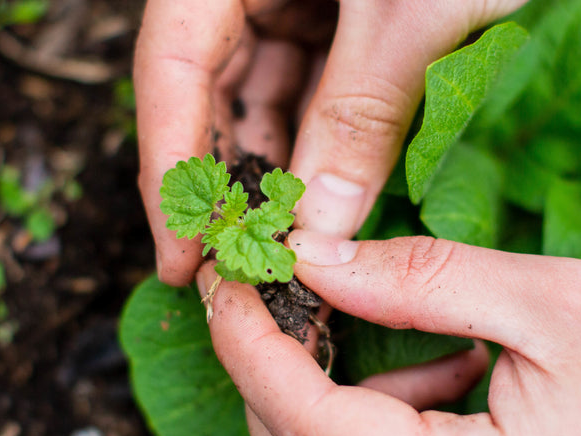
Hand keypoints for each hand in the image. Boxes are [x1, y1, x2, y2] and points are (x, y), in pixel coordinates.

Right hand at [134, 0, 526, 285]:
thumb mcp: (410, 16)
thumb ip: (360, 117)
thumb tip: (318, 231)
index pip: (172, 67)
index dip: (170, 167)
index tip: (179, 255)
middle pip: (210, 93)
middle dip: (225, 181)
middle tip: (235, 263)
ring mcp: (292, 0)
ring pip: (262, 100)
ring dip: (272, 173)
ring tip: (280, 245)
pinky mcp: (334, 20)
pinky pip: (310, 92)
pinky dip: (315, 146)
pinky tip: (319, 200)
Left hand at [197, 230, 580, 435]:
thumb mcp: (554, 308)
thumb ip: (425, 281)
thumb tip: (317, 257)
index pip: (306, 420)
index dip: (249, 341)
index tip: (226, 275)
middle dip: (281, 359)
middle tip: (294, 284)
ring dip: (339, 386)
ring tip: (405, 330)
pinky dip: (388, 411)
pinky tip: (450, 369)